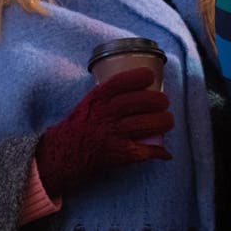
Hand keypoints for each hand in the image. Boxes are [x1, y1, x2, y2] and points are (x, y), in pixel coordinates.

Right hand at [35, 67, 173, 197]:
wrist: (63, 154)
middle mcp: (106, 114)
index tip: (150, 76)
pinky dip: (157, 151)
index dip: (139, 77)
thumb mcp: (89, 103)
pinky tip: (164, 152)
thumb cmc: (79, 125)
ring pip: (147, 124)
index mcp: (98, 99)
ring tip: (168, 121)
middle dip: (158, 100)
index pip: (121, 82)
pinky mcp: (118, 153)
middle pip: (140, 102)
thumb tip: (139, 85)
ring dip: (163, 122)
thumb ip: (109, 93)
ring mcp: (113, 134)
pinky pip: (143, 150)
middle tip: (164, 102)